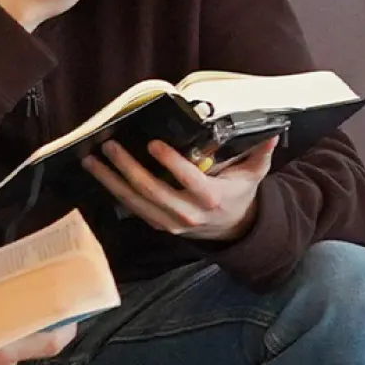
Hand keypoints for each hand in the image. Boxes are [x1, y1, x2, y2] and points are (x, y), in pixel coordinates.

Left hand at [84, 137, 277, 242]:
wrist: (232, 231)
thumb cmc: (238, 195)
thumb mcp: (253, 175)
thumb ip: (259, 154)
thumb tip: (270, 133)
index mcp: (211, 199)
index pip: (190, 181)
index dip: (171, 163)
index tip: (154, 144)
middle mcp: (188, 214)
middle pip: (153, 191)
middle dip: (128, 168)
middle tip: (111, 146)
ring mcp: (170, 222)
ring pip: (135, 202)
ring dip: (111, 180)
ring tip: (93, 160)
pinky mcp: (158, 224)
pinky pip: (133, 208)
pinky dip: (114, 191)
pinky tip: (100, 174)